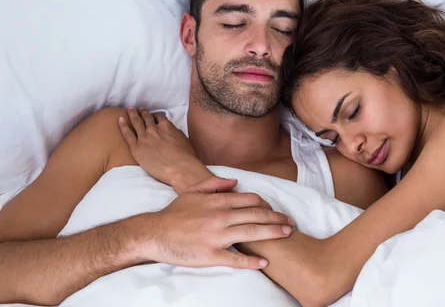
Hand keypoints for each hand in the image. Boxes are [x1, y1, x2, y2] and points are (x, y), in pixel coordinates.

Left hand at [118, 107, 210, 192]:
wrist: (179, 168)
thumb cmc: (186, 157)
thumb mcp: (185, 140)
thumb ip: (176, 133)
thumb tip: (173, 131)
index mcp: (167, 126)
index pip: (159, 117)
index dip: (156, 116)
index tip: (154, 115)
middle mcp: (154, 129)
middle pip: (146, 118)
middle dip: (143, 113)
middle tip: (139, 109)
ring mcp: (144, 138)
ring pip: (136, 123)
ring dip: (132, 114)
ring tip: (129, 109)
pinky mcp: (136, 148)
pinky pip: (127, 134)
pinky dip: (123, 125)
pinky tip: (120, 119)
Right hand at [142, 177, 294, 268]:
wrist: (154, 233)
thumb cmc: (174, 213)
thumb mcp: (193, 192)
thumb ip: (215, 184)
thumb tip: (235, 181)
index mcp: (218, 201)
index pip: (250, 200)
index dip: (266, 204)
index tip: (275, 209)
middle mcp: (220, 217)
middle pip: (256, 215)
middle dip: (276, 218)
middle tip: (290, 222)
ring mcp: (217, 236)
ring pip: (251, 232)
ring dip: (272, 233)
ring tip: (286, 234)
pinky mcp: (211, 255)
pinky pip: (235, 258)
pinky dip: (251, 261)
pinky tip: (264, 263)